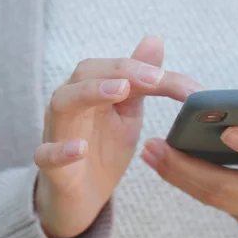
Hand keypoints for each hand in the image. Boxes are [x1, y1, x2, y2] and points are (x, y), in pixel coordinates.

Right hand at [33, 36, 203, 237]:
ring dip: (91, 93)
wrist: (81, 196)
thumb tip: (155, 40)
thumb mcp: (128, 112)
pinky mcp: (51, 166)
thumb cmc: (103, 149)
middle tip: (156, 78)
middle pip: (87, 73)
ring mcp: (58, 132)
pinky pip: (46, 154)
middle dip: (123, 70)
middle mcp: (73, 104)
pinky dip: (62, 150)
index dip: (153, 72)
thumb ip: (141, 81)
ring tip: (120, 90)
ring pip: (63, 103)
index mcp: (95, 89)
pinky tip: (80, 149)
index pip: (120, 69)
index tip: (192, 88)